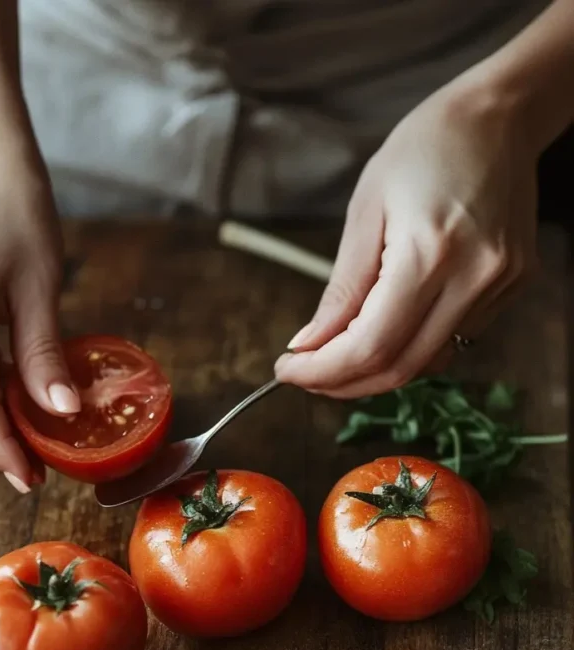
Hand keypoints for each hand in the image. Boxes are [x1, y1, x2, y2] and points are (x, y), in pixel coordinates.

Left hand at [275, 79, 539, 398]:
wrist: (498, 118)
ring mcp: (500, 287)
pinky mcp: (513, 289)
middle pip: (400, 368)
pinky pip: (452, 341)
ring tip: (337, 355)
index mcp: (430, 252)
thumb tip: (309, 347)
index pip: (370, 346)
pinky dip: (410, 349)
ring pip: (427, 363)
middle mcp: (473, 278)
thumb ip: (341, 290)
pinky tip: (385, 331)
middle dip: (344, 382)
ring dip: (375, 372)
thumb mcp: (365, 211)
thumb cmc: (424, 149)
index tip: (286, 370)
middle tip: (306, 375)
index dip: (323, 371)